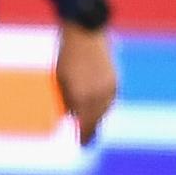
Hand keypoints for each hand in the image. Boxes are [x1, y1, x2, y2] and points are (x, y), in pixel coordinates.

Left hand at [55, 23, 117, 145]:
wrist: (86, 30)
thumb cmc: (66, 54)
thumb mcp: (60, 79)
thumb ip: (66, 98)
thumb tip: (70, 114)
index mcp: (82, 96)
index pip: (85, 124)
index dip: (83, 136)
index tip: (81, 144)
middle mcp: (99, 94)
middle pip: (96, 120)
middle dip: (90, 129)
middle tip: (85, 141)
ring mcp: (109, 87)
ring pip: (104, 110)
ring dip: (97, 118)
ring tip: (91, 125)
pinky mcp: (115, 80)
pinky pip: (110, 100)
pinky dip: (103, 106)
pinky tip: (98, 108)